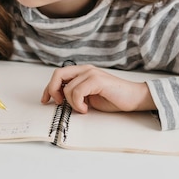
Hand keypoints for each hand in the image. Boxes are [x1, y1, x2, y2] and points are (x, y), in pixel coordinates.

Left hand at [40, 64, 155, 112]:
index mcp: (82, 72)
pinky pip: (77, 92)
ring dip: (71, 102)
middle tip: (59, 103)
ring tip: (82, 108)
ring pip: (68, 87)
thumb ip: (75, 93)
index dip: (48, 88)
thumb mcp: (88, 96)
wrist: (134, 98)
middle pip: (57, 74)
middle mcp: (85, 69)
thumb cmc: (113, 98)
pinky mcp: (97, 80)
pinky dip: (78, 103)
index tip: (45, 100)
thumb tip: (59, 99)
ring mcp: (91, 73)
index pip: (58, 75)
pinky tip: (86, 108)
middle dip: (52, 90)